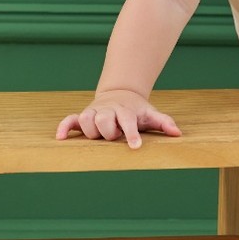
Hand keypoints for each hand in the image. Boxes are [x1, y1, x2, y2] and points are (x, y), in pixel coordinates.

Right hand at [55, 88, 181, 149]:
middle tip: (115, 137)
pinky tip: (61, 138)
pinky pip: (69, 120)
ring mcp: (94, 112)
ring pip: (86, 119)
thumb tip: (177, 134)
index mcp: (125, 111)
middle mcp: (108, 110)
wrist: (120, 94)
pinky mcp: (82, 117)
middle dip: (109, 131)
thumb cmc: (136, 110)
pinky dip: (64, 128)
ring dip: (90, 130)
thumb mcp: (151, 114)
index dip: (131, 133)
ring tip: (97, 138)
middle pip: (104, 120)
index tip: (135, 146)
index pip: (128, 121)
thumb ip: (164, 122)